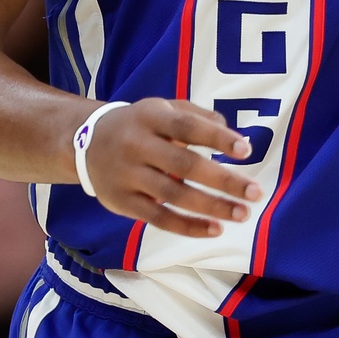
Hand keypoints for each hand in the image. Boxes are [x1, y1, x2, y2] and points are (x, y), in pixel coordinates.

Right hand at [82, 99, 263, 237]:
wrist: (83, 142)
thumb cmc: (139, 125)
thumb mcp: (163, 108)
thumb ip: (197, 116)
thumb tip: (234, 136)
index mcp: (150, 117)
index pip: (187, 126)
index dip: (217, 138)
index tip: (246, 150)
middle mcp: (136, 145)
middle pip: (183, 165)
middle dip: (223, 180)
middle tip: (255, 193)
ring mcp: (127, 175)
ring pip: (173, 195)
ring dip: (211, 207)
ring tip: (242, 214)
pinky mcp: (122, 202)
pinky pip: (158, 218)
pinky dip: (187, 226)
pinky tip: (214, 229)